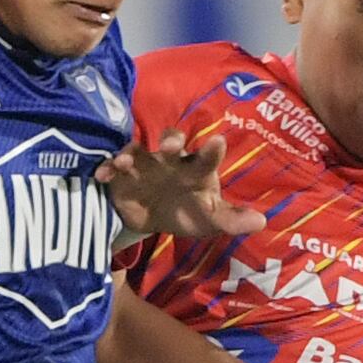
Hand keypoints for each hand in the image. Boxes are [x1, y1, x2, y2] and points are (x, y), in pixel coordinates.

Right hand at [99, 130, 268, 244]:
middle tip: (171, 147)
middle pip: (171, 141)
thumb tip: (261, 221)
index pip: (207, 157)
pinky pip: (112, 166)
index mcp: (196, 169)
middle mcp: (170, 161)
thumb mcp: (210, 220)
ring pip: (137, 150)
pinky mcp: (121, 175)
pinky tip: (102, 175)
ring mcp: (144, 165)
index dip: (211, 151)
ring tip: (124, 161)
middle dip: (171, 141)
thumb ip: (232, 220)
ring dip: (130, 153)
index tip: (217, 143)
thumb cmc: (187, 212)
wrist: (153, 218)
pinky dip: (106, 168)